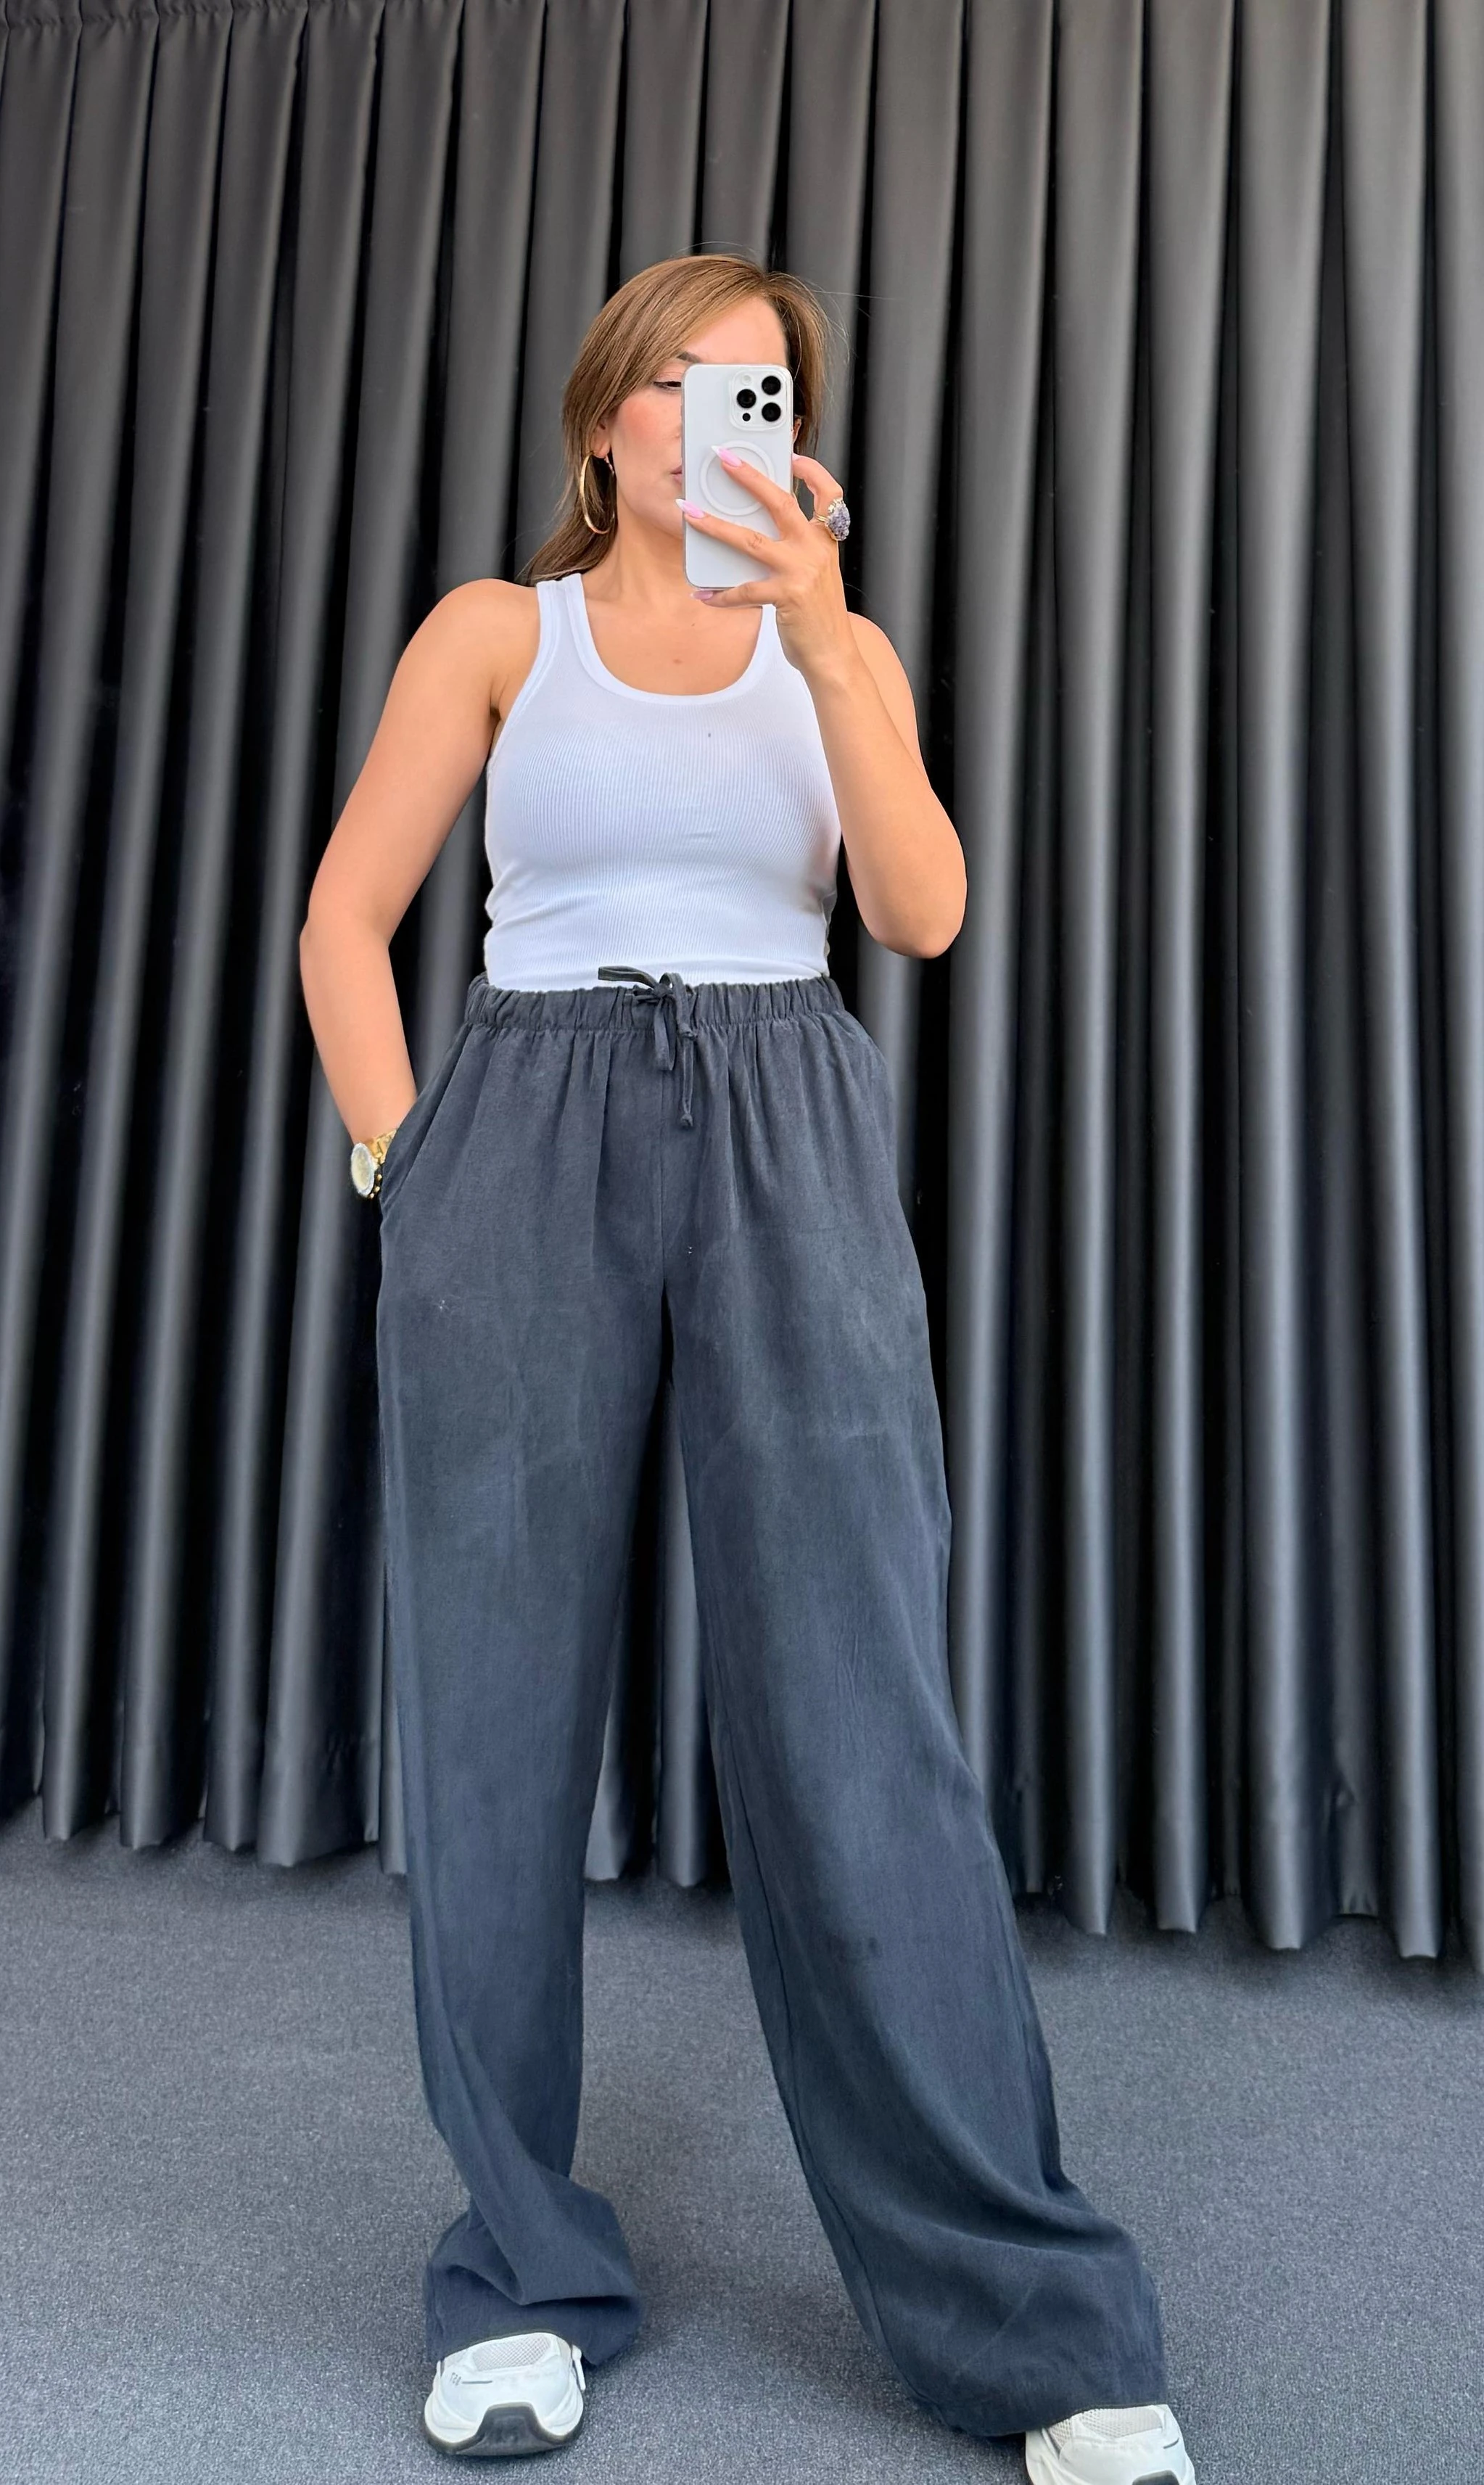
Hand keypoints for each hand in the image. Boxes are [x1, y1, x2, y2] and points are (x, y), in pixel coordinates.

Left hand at [676, 452, 855, 684]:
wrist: (833, 656)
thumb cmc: (818, 615)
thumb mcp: (816, 574)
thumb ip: (797, 549)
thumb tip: (756, 529)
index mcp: (825, 541)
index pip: (828, 494)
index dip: (811, 471)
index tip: (791, 455)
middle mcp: (815, 550)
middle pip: (780, 502)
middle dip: (750, 477)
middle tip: (724, 458)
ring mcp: (801, 572)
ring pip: (750, 540)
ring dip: (715, 526)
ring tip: (690, 514)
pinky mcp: (786, 597)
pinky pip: (744, 590)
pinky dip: (721, 594)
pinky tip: (703, 594)